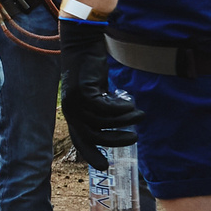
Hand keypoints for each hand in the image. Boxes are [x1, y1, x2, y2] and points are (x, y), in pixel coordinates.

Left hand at [57, 18, 142, 165]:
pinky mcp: (84, 91)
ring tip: (139, 116)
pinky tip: (131, 105)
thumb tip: (119, 122)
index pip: (80, 139)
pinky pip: (106, 108)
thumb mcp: (97, 92)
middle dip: (115, 140)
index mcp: (73, 113)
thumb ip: (102, 107)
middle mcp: (71, 109)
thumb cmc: (91, 70)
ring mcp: (76, 101)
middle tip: (134, 138)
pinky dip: (121, 109)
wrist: (82, 45)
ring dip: (124, 121)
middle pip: (93, 135)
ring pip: (103, 121)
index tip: (104, 165)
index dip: (91, 153)